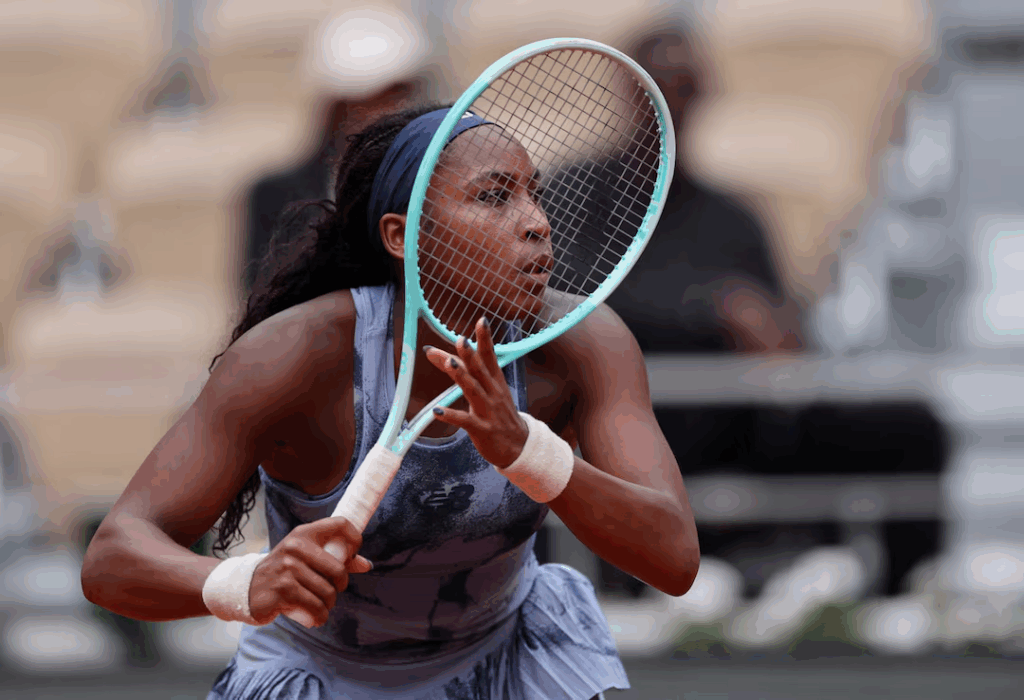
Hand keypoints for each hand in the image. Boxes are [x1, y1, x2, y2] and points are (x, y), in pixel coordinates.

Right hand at [248, 517, 372, 626]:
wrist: (246, 588)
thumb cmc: (284, 573)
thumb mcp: (306, 558)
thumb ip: (336, 559)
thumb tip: (367, 565)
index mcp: (304, 533)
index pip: (341, 523)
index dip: (355, 539)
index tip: (352, 556)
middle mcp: (296, 547)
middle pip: (339, 569)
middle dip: (340, 586)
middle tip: (331, 591)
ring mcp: (288, 567)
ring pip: (328, 592)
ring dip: (328, 605)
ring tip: (319, 605)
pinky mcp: (282, 589)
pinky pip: (315, 607)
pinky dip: (319, 616)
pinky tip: (315, 617)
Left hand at [424, 317, 528, 467]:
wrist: (520, 447)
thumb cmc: (499, 415)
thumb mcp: (486, 391)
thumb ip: (462, 372)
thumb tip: (438, 354)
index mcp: (496, 382)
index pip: (490, 356)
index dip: (486, 339)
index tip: (482, 320)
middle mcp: (493, 393)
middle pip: (481, 371)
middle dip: (471, 355)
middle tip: (461, 339)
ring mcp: (488, 411)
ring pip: (474, 391)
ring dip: (462, 377)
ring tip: (450, 364)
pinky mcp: (482, 429)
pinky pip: (465, 421)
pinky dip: (451, 416)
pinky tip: (437, 412)